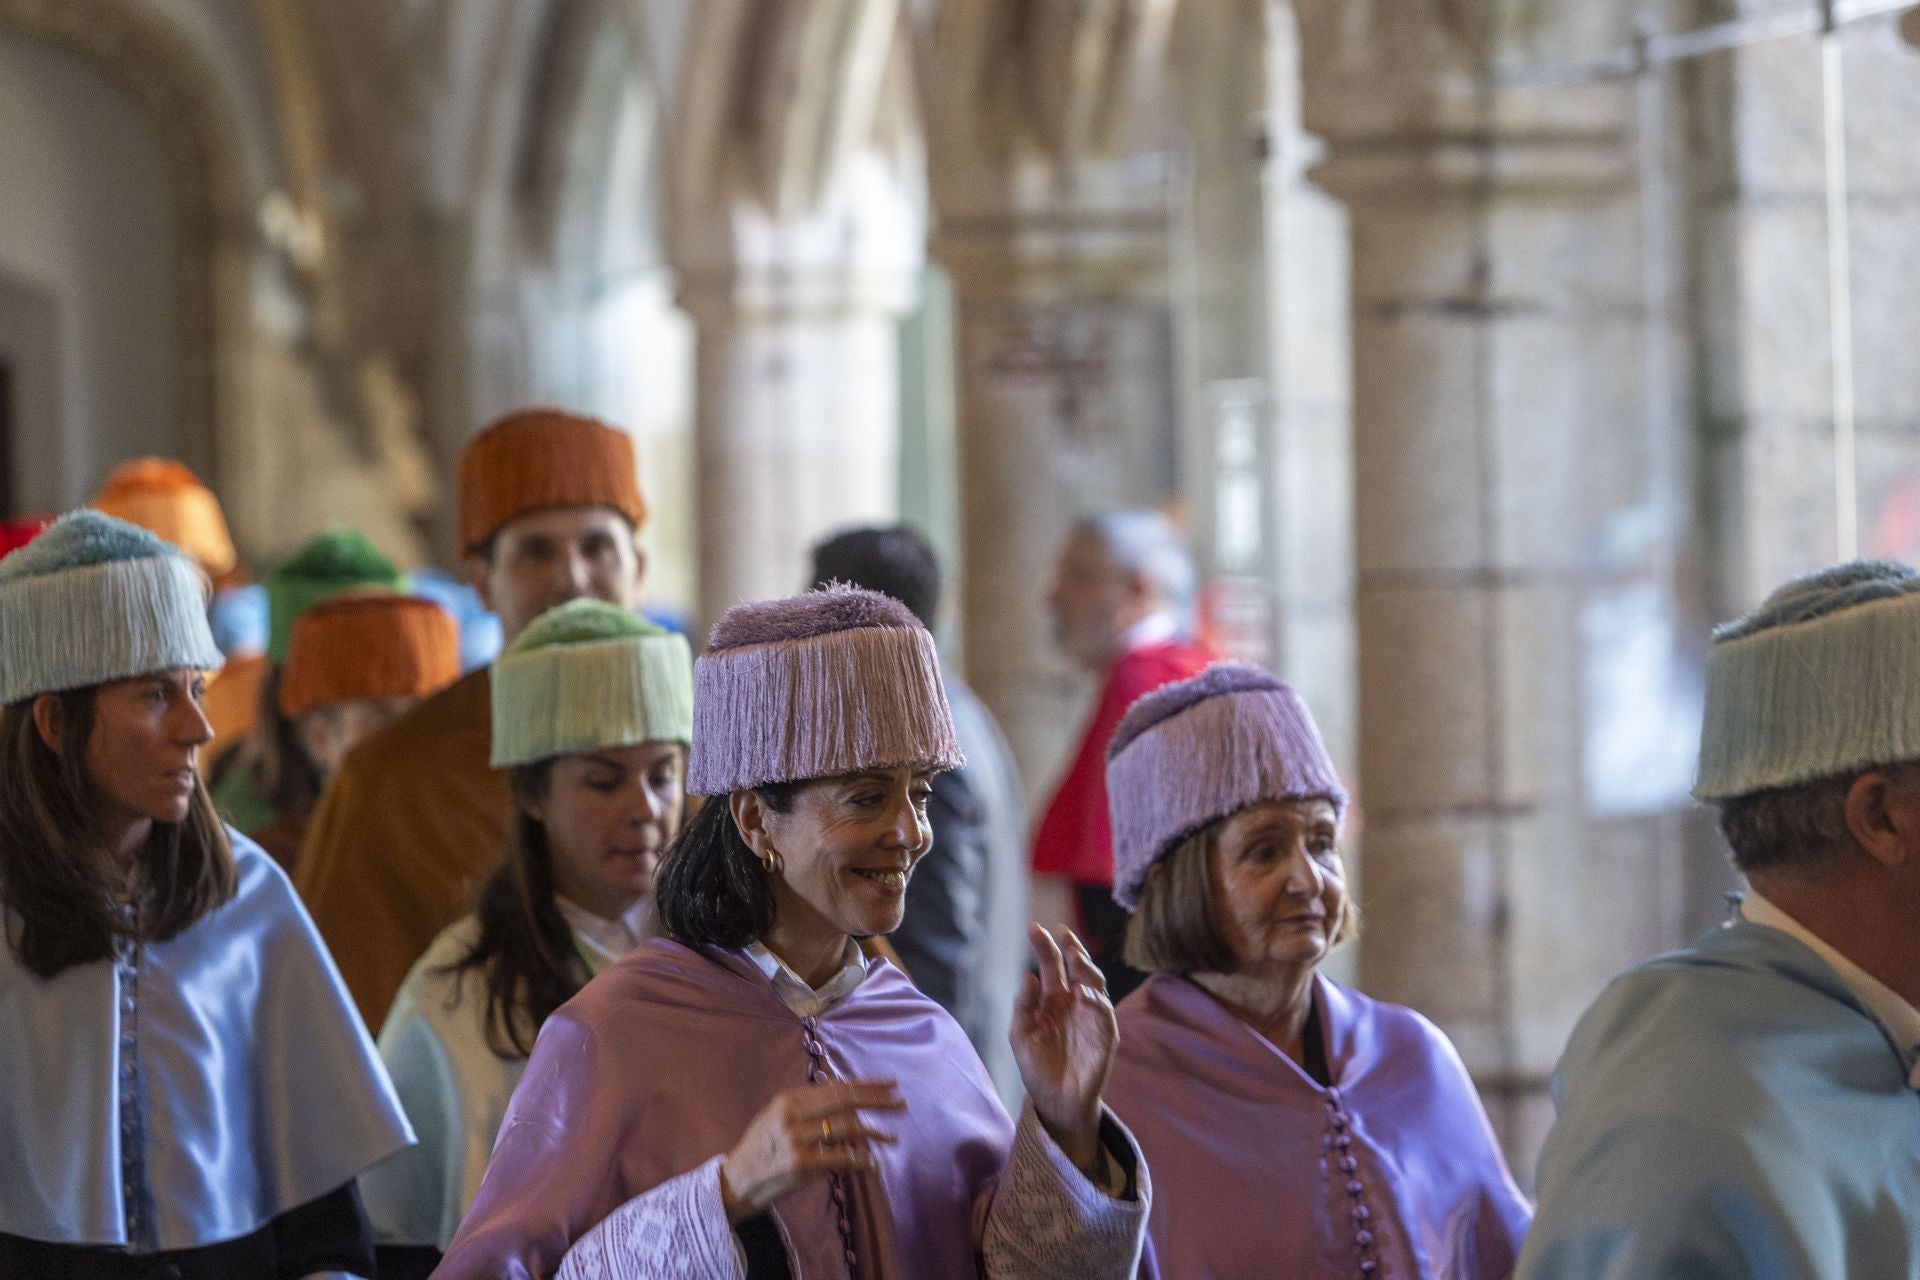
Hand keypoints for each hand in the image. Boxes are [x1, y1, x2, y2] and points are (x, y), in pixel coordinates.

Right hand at [717, 1080, 903, 1222]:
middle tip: (901, 1103)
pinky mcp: (800, 1165)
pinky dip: (860, 1161)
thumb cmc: (760, 1150)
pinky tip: (872, 1164)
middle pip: (846, 1101)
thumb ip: (807, 1107)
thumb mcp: (777, 1118)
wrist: (734, 1182)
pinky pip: (840, 1159)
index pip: (837, 1087)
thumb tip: (845, 1097)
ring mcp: (796, 1139)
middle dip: (878, 1101)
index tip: (890, 1085)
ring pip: (847, 1129)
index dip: (867, 1086)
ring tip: (892, 1138)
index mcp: (788, 1099)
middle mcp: (792, 1114)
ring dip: (875, 1133)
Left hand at [1009, 924, 1115, 1175]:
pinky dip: (1096, 999)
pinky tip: (1083, 992)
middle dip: (1070, 948)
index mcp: (1050, 999)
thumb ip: (1023, 1007)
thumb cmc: (1036, 1069)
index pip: (1050, 965)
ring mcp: (1091, 1015)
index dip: (1045, 946)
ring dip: (1086, 968)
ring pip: (1094, 982)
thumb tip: (1028, 975)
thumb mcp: (1020, 1036)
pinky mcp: (1105, 1033)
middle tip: (1061, 932)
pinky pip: (1104, 1011)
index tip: (1035, 927)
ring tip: (1074, 957)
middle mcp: (1073, 1002)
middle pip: (1075, 967)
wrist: (1057, 1102)